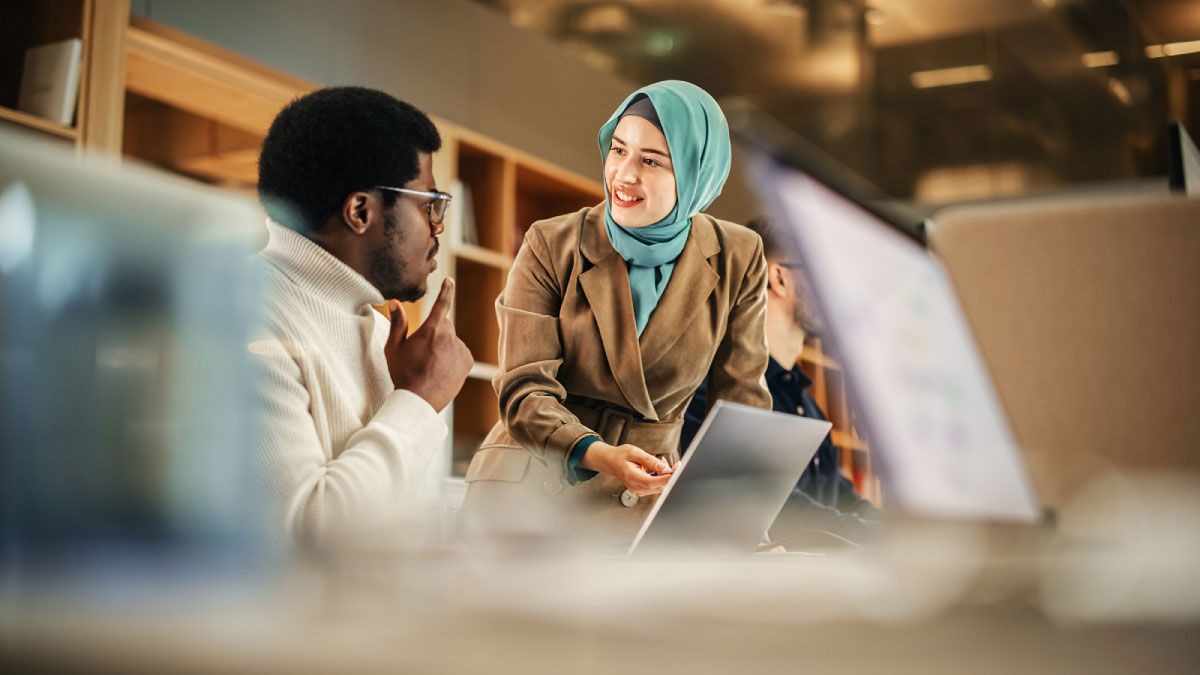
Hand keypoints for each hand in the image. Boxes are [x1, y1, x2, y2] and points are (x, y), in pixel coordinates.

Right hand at [384, 278, 472, 411]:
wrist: (419, 400)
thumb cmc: (403, 374)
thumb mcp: (394, 348)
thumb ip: (397, 323)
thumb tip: (395, 302)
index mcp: (430, 330)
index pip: (441, 304)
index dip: (446, 290)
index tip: (449, 280)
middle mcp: (448, 336)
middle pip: (444, 325)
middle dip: (436, 332)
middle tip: (423, 350)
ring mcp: (460, 349)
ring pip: (452, 340)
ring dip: (444, 346)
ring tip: (431, 364)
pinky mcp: (467, 361)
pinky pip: (460, 352)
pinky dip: (453, 357)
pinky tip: (441, 369)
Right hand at [578, 442, 673, 496]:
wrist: (610, 461)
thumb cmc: (620, 455)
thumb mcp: (634, 451)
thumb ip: (649, 460)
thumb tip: (663, 467)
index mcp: (631, 476)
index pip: (652, 482)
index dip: (666, 479)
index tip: (676, 473)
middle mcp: (635, 487)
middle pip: (658, 486)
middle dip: (669, 476)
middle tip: (676, 465)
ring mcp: (638, 490)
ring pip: (659, 487)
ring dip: (665, 477)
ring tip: (662, 462)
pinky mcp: (641, 490)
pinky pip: (655, 487)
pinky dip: (661, 478)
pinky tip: (658, 468)